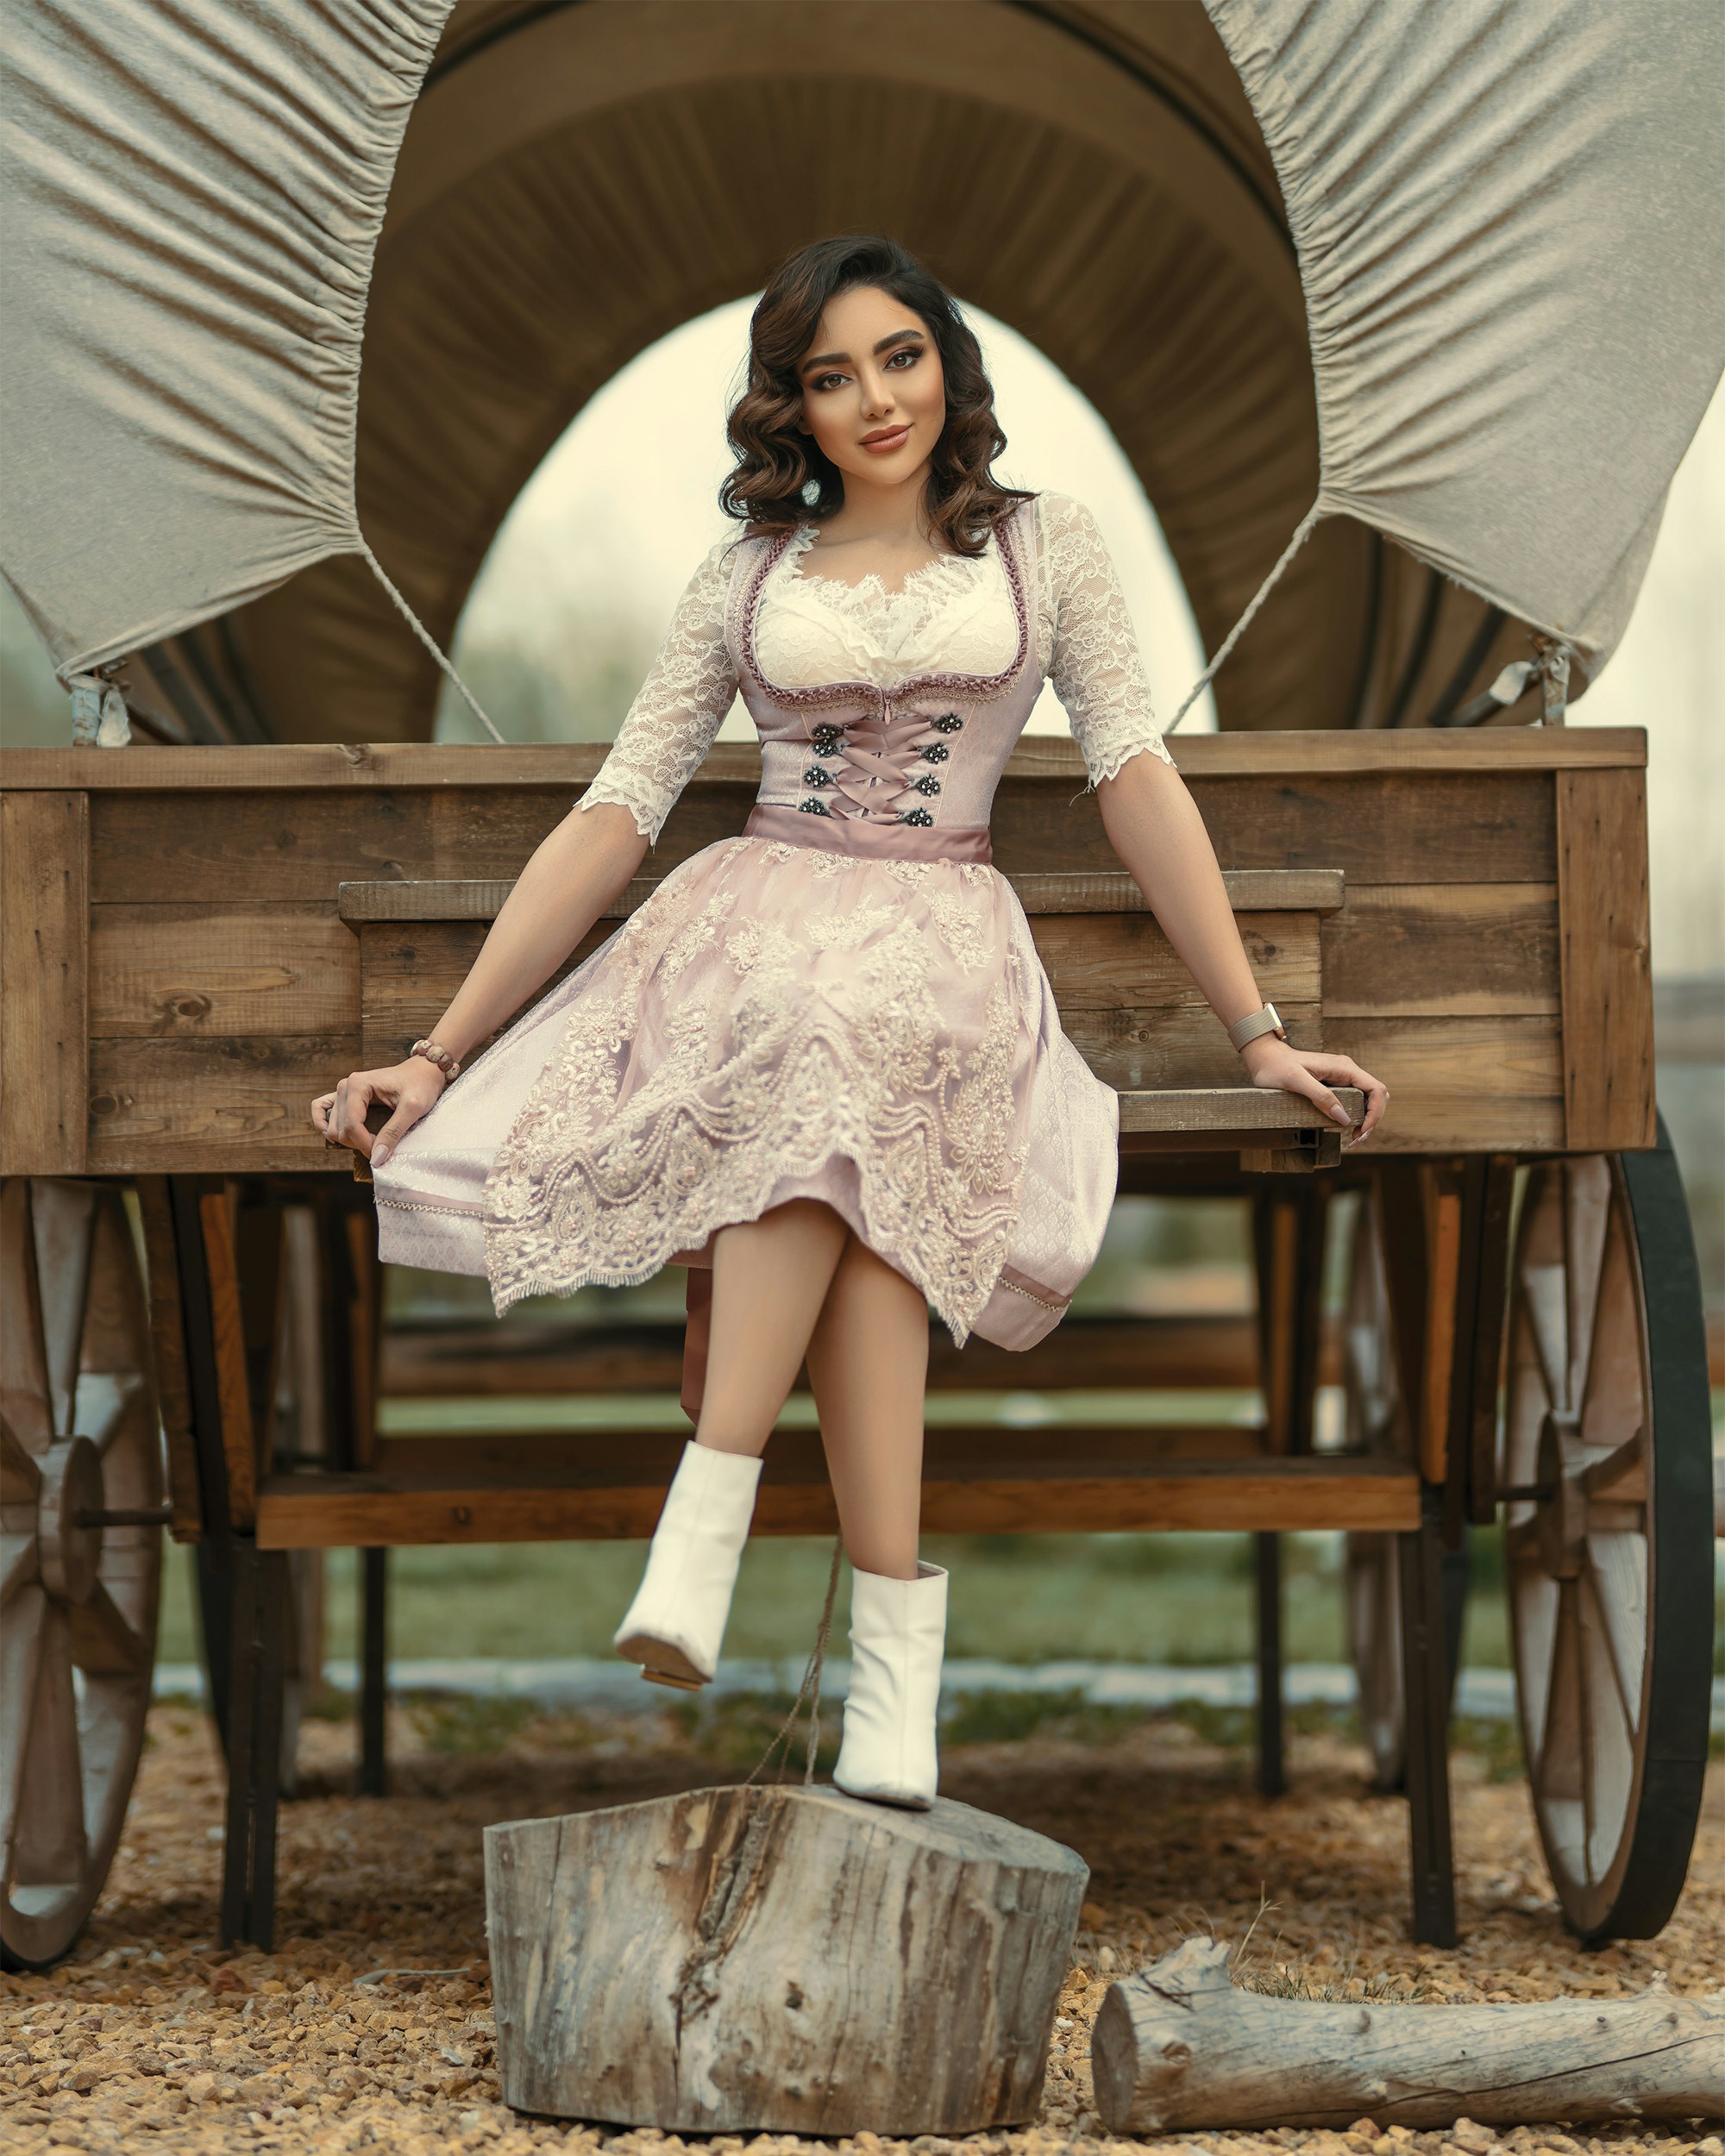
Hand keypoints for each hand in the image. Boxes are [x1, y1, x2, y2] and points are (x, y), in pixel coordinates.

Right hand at [310, 1058, 446, 1167]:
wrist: (424, 1071)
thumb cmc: (421, 1085)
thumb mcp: (413, 1108)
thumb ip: (394, 1132)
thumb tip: (376, 1158)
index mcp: (358, 1085)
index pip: (351, 1126)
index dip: (365, 1145)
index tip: (382, 1154)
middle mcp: (345, 1086)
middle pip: (340, 1129)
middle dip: (359, 1144)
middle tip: (382, 1147)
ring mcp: (342, 1091)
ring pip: (332, 1127)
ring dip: (348, 1140)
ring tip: (371, 1141)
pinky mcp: (344, 1096)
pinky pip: (321, 1110)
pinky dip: (325, 1125)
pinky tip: (338, 1136)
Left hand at [1238, 1037, 1387, 1145]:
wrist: (1266, 1058)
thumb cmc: (1276, 1067)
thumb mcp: (1295, 1081)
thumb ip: (1320, 1097)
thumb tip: (1344, 1118)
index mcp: (1343, 1067)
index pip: (1376, 1089)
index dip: (1375, 1113)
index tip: (1362, 1131)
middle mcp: (1347, 1070)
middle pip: (1376, 1096)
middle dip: (1372, 1119)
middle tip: (1357, 1139)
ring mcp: (1342, 1077)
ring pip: (1368, 1099)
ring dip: (1366, 1119)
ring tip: (1354, 1137)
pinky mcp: (1335, 1083)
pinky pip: (1355, 1100)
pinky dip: (1356, 1115)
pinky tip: (1346, 1127)